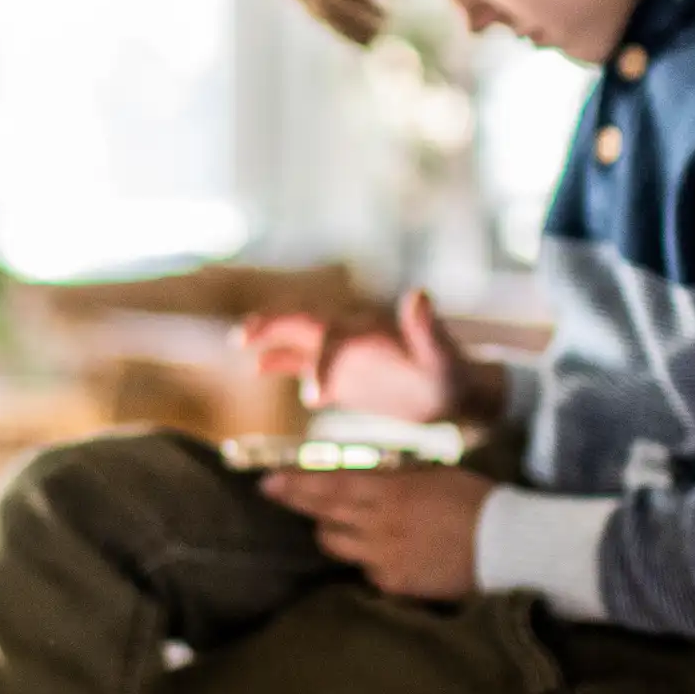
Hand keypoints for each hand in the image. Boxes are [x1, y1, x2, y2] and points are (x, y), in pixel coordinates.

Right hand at [240, 287, 502, 424]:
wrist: (454, 391)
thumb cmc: (451, 373)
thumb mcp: (441, 355)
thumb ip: (427, 329)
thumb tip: (419, 294)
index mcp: (369, 328)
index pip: (333, 336)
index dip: (321, 362)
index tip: (316, 398)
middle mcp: (351, 336)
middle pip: (304, 323)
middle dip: (273, 326)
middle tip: (243, 336)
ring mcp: (344, 356)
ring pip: (299, 341)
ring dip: (271, 340)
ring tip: (240, 343)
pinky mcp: (343, 378)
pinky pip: (306, 366)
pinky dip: (283, 364)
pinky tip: (260, 367)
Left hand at [261, 464, 492, 598]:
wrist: (508, 545)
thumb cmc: (475, 500)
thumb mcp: (431, 474)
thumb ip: (392, 477)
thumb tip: (362, 475)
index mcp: (389, 490)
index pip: (329, 486)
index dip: (295, 484)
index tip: (268, 481)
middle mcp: (379, 524)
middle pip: (324, 515)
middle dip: (299, 502)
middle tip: (273, 493)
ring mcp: (384, 558)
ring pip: (336, 545)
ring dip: (332, 532)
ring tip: (341, 525)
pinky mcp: (395, 584)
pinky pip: (366, 571)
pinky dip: (369, 560)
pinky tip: (389, 553)